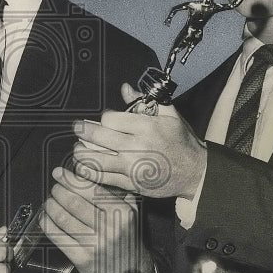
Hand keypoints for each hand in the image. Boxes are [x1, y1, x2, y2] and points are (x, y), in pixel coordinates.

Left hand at [41, 166, 152, 272]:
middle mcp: (109, 228)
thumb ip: (116, 193)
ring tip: (49, 202)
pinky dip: (47, 224)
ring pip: (64, 218)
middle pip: (74, 202)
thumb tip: (91, 173)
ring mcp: (95, 244)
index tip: (59, 173)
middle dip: (59, 191)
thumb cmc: (127, 239)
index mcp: (121, 213)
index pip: (91, 190)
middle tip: (54, 187)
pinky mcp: (82, 259)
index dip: (71, 179)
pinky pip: (58, 237)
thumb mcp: (131, 213)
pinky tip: (45, 218)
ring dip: (51, 206)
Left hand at [71, 83, 206, 198]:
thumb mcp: (169, 116)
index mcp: (146, 127)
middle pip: (99, 138)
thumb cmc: (181, 142)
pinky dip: (90, 173)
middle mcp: (138, 147)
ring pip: (97, 160)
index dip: (104, 118)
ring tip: (77, 150)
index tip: (105, 119)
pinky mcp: (132, 184)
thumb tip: (124, 88)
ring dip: (82, 154)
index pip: (110, 120)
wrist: (195, 172)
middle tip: (76, 128)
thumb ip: (145, 101)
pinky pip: (104, 179)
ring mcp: (133, 168)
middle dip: (83, 132)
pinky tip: (84, 167)